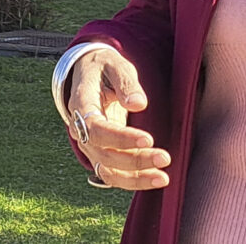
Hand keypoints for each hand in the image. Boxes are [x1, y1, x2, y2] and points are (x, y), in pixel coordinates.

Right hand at [64, 45, 170, 189]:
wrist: (89, 75)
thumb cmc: (104, 68)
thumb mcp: (114, 64)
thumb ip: (125, 82)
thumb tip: (139, 104)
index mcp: (81, 106)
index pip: (96, 129)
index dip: (120, 138)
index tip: (148, 138)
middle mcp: (81, 130)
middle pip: (104, 154)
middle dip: (135, 160)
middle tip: (165, 157)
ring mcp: (90, 145)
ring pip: (108, 171)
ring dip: (135, 177)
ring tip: (163, 178)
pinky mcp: (102, 153)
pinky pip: (114, 175)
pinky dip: (133, 181)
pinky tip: (155, 180)